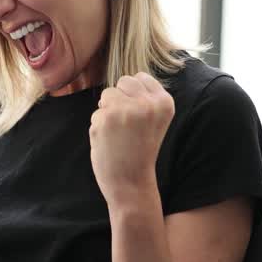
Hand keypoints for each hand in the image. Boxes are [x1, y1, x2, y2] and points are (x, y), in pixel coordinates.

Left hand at [90, 72, 174, 205]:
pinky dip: (98, 127)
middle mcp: (148, 103)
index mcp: (165, 102)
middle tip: (127, 126)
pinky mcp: (107, 117)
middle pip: (123, 82)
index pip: (141, 78)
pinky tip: (110, 143)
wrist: (131, 183)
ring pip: (107, 95)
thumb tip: (125, 79)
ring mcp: (127, 109)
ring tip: (118, 135)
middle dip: (119, 100)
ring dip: (107, 113)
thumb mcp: (154, 121)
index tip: (138, 118)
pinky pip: (96, 113)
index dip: (133, 96)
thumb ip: (145, 98)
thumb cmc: (140, 151)